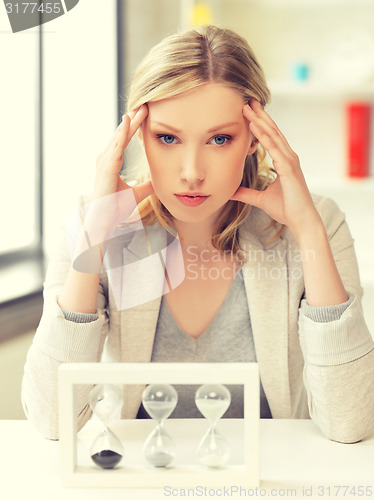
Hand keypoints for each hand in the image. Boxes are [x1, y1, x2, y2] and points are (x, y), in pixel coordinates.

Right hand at [94, 104, 152, 202]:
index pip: (124, 140)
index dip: (134, 127)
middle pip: (121, 135)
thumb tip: (157, 180)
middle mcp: (105, 159)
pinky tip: (128, 122)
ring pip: (119, 137)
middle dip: (133, 120)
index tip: (143, 115)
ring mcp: (104, 162)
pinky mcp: (106, 167)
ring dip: (130, 122)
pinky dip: (122, 134)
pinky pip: (116, 146)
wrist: (105, 220)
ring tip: (140, 109)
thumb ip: (146, 186)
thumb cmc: (115, 208)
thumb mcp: (136, 194)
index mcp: (111, 162)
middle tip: (144, 105)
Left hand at [231, 99, 320, 237]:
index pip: (270, 138)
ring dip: (260, 121)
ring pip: (273, 136)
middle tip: (247, 101)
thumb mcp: (259, 199)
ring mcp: (290, 161)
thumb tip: (231, 191)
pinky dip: (265, 137)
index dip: (259, 124)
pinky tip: (256, 127)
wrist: (301, 220)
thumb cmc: (286, 209)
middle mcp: (288, 157)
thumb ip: (246, 193)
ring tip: (248, 108)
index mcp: (283, 161)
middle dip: (260, 115)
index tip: (248, 112)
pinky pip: (275, 149)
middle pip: (272, 131)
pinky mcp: (289, 168)